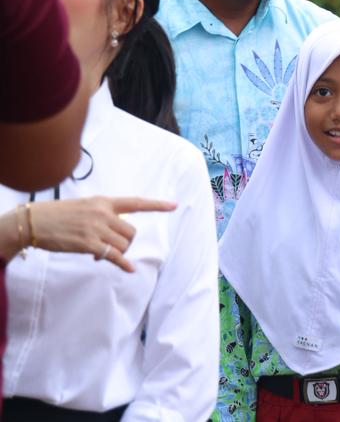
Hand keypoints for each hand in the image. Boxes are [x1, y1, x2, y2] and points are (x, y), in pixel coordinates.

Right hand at [27, 196, 175, 272]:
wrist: (35, 222)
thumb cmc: (58, 214)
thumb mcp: (84, 206)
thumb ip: (103, 214)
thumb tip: (115, 230)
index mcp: (104, 202)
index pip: (135, 202)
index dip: (157, 205)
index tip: (174, 205)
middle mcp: (104, 214)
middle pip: (131, 231)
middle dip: (126, 242)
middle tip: (110, 248)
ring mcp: (97, 229)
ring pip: (124, 244)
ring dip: (118, 252)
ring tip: (100, 254)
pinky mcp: (89, 245)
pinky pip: (114, 256)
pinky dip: (123, 264)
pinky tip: (129, 269)